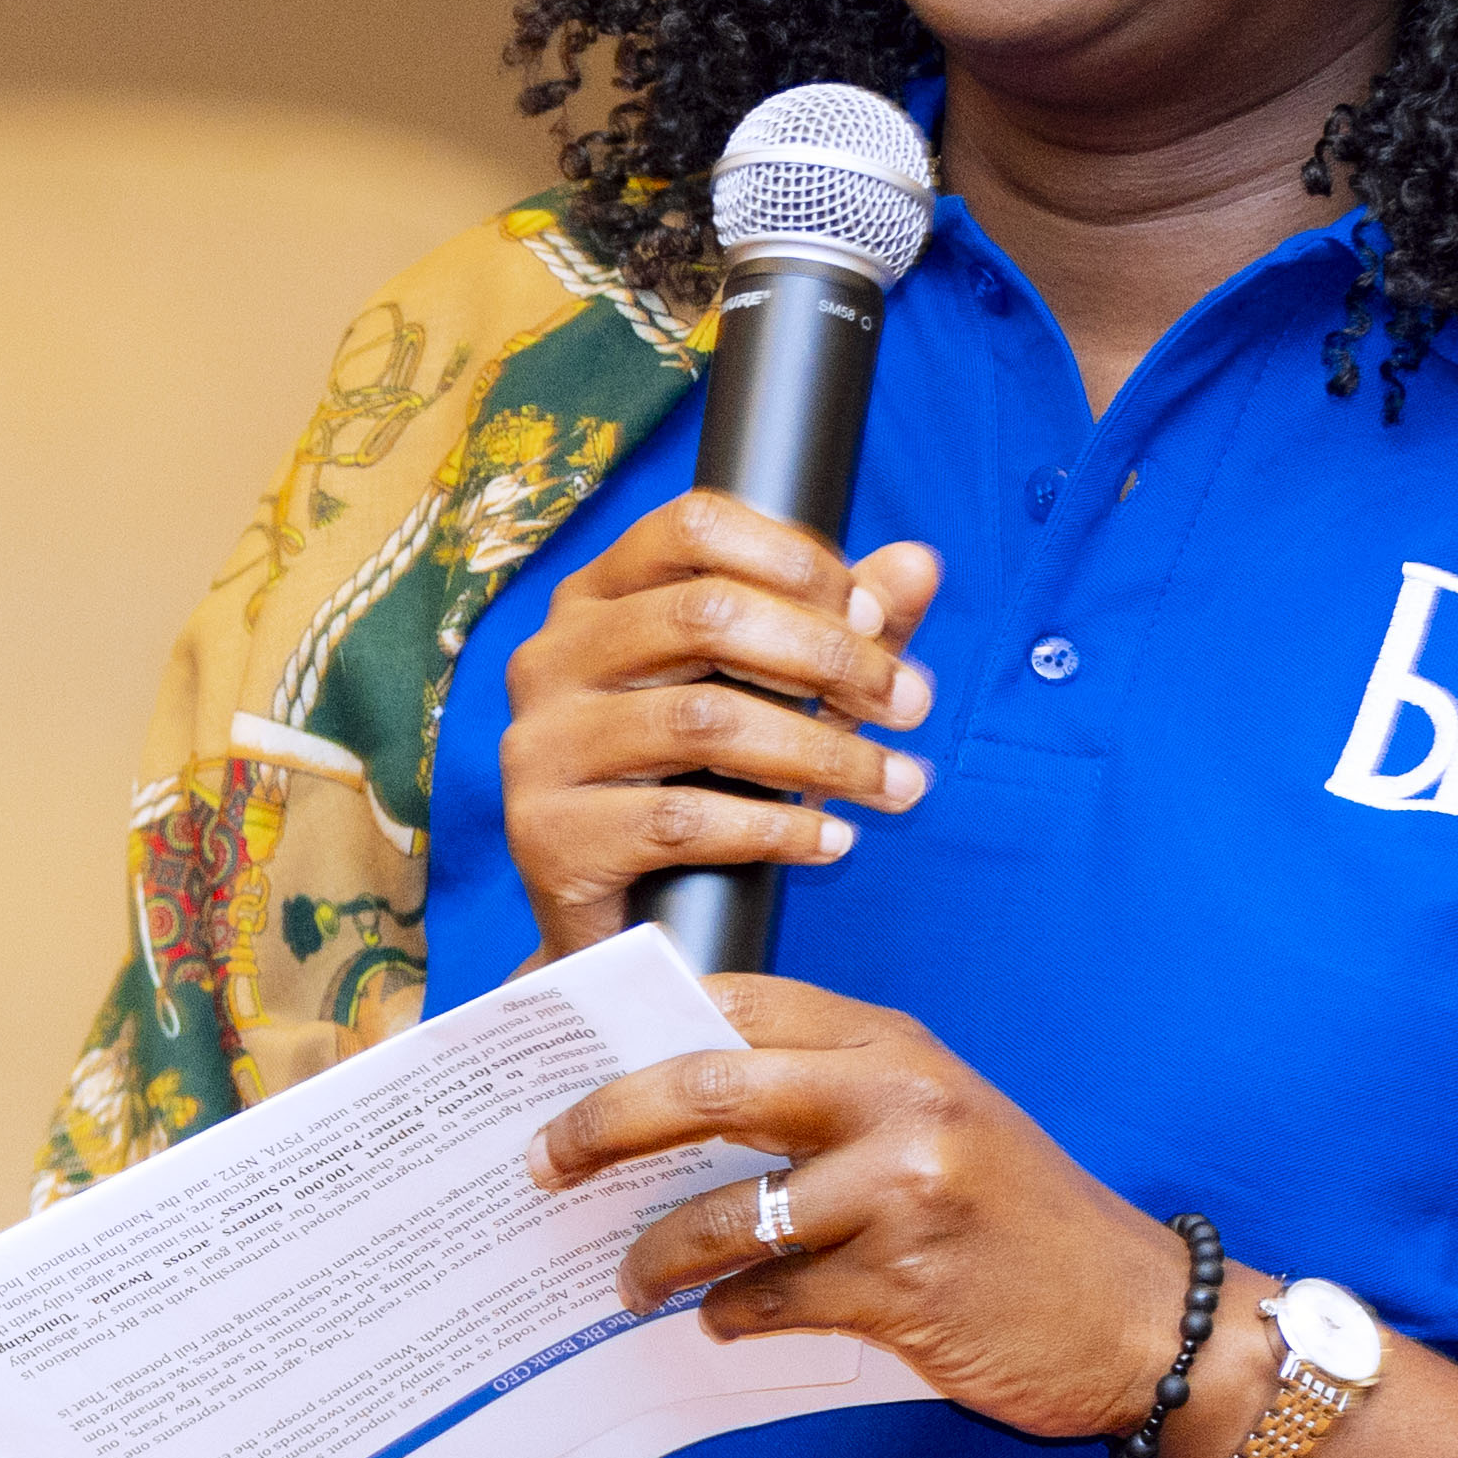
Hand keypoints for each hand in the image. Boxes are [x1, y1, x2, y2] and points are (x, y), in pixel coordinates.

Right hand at [495, 493, 943, 958]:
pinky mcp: (547, 835)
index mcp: (595, 597)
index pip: (691, 525)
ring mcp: (538, 745)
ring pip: (703, 720)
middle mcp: (550, 656)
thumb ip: (841, 629)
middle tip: (910, 704)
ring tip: (895, 783)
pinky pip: (681, 819)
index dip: (795, 561)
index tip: (874, 620)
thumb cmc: (699, 786)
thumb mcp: (774, 697)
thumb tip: (920, 564)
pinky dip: (776, 831)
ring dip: (824, 753)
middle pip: (705, 614)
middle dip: (832, 658)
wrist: (622, 931)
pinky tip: (833, 840)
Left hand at [541, 974, 1194, 1445]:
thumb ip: (828, 1098)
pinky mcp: (903, 1284)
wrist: (1140, 1318)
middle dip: (603, 1124)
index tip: (566, 1062)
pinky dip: (728, 1317)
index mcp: (897, 1044)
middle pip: (707, 1087)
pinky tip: (718, 1324)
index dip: (638, 1025)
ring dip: (656, 1255)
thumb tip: (672, 1107)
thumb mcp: (936, 1121)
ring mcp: (903, 1190)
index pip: (739, 1003)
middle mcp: (899, 1099)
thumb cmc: (1020, 1220)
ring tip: (625, 1281)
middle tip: (545, 1161)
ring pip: (726, 1213)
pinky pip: (771, 1300)